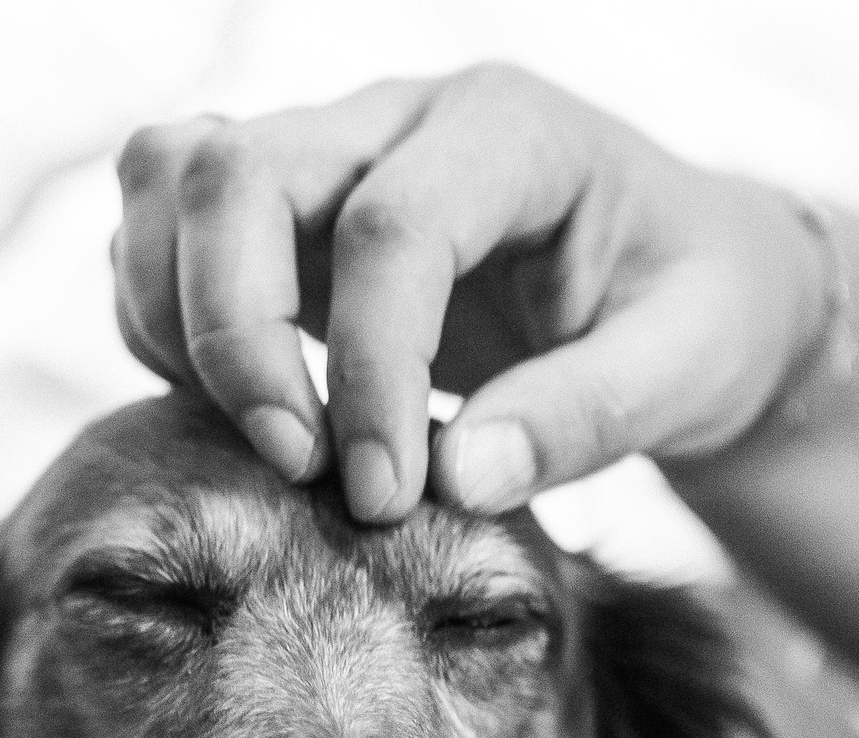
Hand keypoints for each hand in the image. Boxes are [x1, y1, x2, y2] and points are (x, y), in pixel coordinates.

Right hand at [114, 64, 841, 522]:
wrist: (683, 286)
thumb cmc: (696, 315)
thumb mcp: (687, 368)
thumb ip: (584, 418)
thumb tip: (461, 479)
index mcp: (510, 132)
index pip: (392, 228)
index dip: (369, 373)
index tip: (387, 497)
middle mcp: (396, 119)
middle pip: (238, 172)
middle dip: (235, 335)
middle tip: (297, 469)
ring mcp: (325, 155)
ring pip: (171, 178)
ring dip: (176, 317)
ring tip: (260, 438)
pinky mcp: (280, 217)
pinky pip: (161, 234)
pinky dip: (165, 326)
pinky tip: (242, 415)